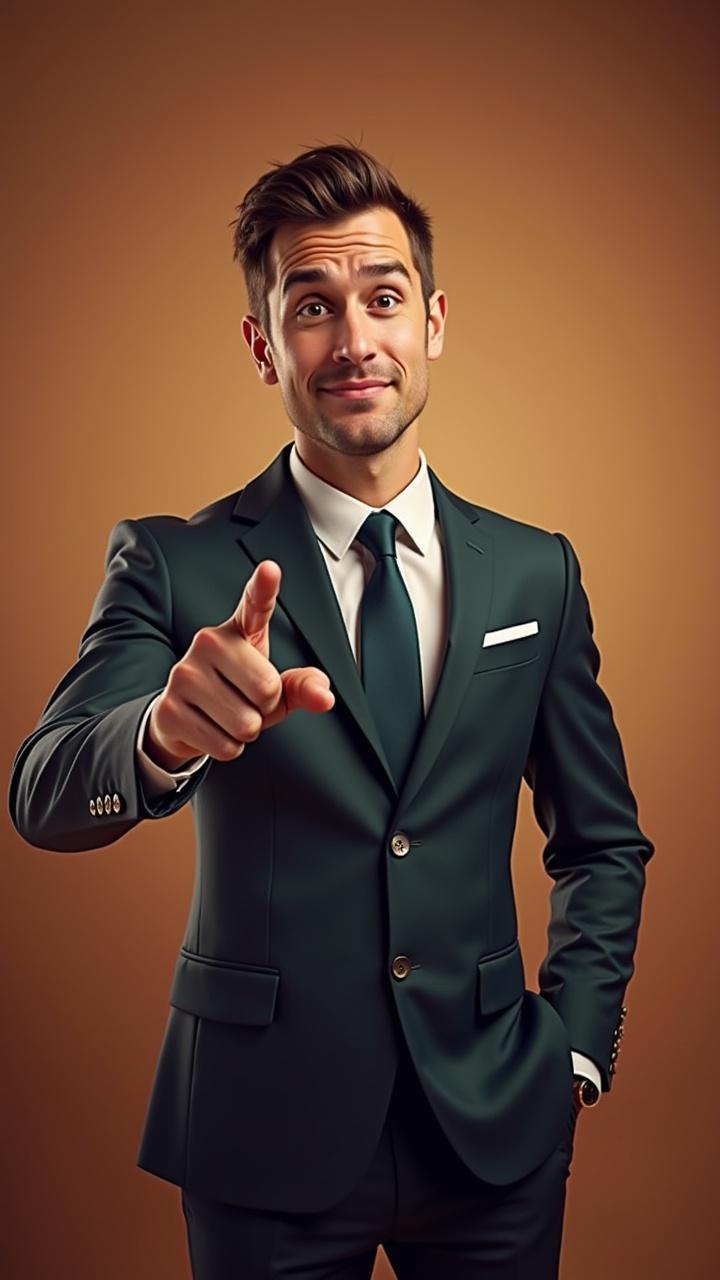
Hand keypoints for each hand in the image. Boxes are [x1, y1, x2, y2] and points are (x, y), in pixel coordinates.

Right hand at [145, 560, 334, 769]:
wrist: (183, 720)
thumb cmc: (237, 695)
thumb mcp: (274, 690)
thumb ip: (302, 687)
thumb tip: (325, 696)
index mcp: (239, 632)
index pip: (254, 605)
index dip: (264, 588)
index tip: (271, 569)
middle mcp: (208, 643)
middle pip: (266, 689)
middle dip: (265, 709)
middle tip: (246, 702)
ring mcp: (184, 673)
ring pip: (245, 722)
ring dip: (246, 732)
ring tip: (227, 716)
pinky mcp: (169, 708)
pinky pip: (224, 745)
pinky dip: (227, 748)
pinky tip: (211, 731)